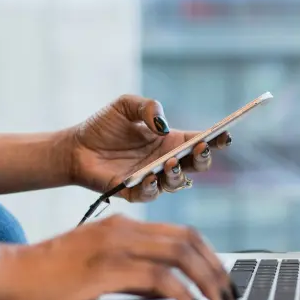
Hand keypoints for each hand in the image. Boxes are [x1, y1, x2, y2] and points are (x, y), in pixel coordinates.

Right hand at [0, 215, 238, 299]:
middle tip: (229, 292)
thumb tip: (171, 291)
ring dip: (206, 280)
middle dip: (216, 268)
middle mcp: (124, 229)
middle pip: (188, 240)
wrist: (8, 273)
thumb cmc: (52, 276)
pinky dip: (180, 292)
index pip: (183, 233)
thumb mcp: (103, 268)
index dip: (210, 254)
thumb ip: (137, 275)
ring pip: (179, 254)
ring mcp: (114, 245)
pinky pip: (156, 277)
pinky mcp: (105, 267)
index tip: (223, 277)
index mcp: (125, 225)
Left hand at [67, 95, 231, 201]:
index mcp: (170, 141)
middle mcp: (166, 161)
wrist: (74, 147)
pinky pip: (150, 194)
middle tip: (200, 148)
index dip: (216, 139)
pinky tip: (149, 176)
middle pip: (197, 166)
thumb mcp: (125, 105)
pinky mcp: (134, 192)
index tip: (225, 134)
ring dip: (178, 174)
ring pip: (178, 183)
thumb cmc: (103, 126)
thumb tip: (163, 125)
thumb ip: (147, 107)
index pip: (200, 141)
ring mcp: (153, 178)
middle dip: (203, 158)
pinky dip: (153, 187)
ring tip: (170, 163)